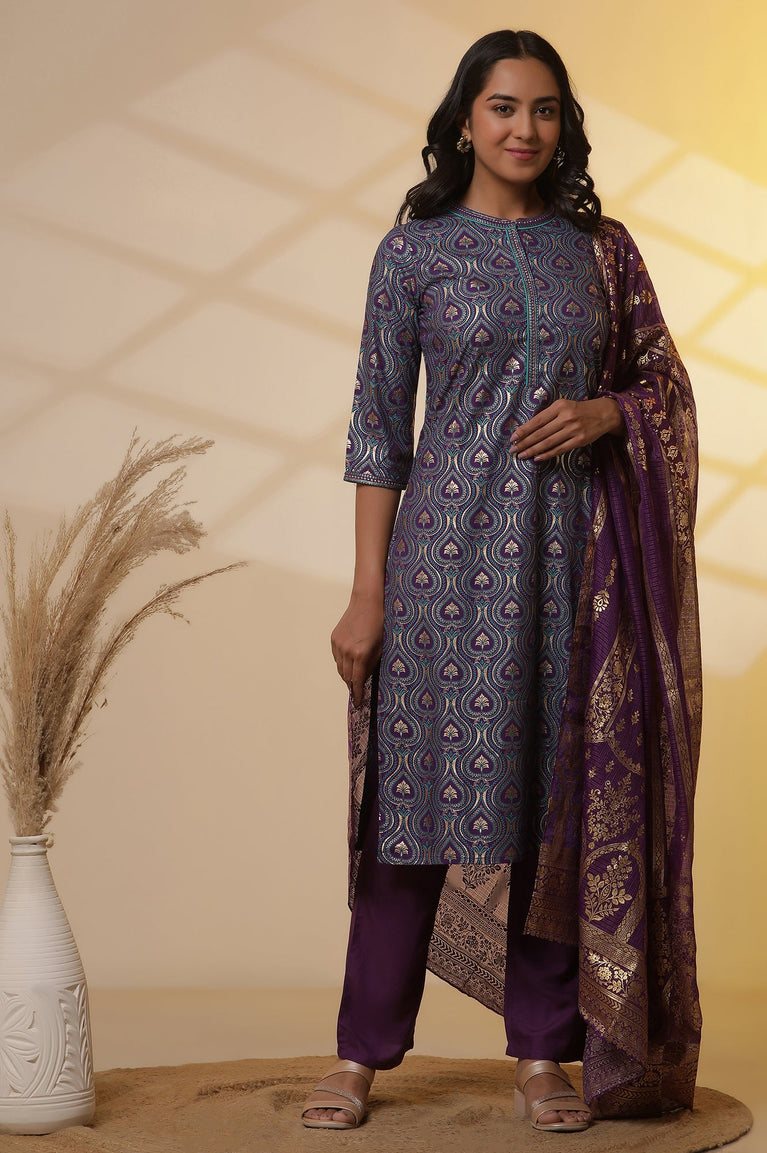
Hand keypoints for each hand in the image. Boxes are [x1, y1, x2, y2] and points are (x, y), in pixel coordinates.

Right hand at [330, 590, 383, 706]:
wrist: (368, 601)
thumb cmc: (380, 622)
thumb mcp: (383, 646)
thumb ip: (374, 664)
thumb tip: (367, 678)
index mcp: (361, 654)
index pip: (356, 681)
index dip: (357, 694)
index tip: (358, 703)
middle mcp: (347, 651)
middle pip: (346, 677)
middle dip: (352, 685)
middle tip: (358, 691)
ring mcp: (338, 644)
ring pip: (340, 668)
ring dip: (346, 674)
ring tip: (354, 677)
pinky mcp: (334, 638)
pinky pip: (337, 657)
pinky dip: (342, 662)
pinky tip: (350, 661)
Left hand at [511, 397, 623, 460]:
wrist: (604, 413)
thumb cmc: (579, 410)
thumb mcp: (564, 406)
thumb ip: (548, 415)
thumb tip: (528, 429)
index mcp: (559, 406)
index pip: (537, 420)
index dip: (524, 430)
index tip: (513, 438)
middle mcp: (566, 417)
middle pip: (540, 433)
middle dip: (525, 442)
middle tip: (513, 449)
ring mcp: (573, 430)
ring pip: (548, 443)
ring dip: (532, 450)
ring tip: (521, 455)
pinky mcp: (579, 440)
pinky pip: (559, 449)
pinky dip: (547, 454)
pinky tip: (537, 458)